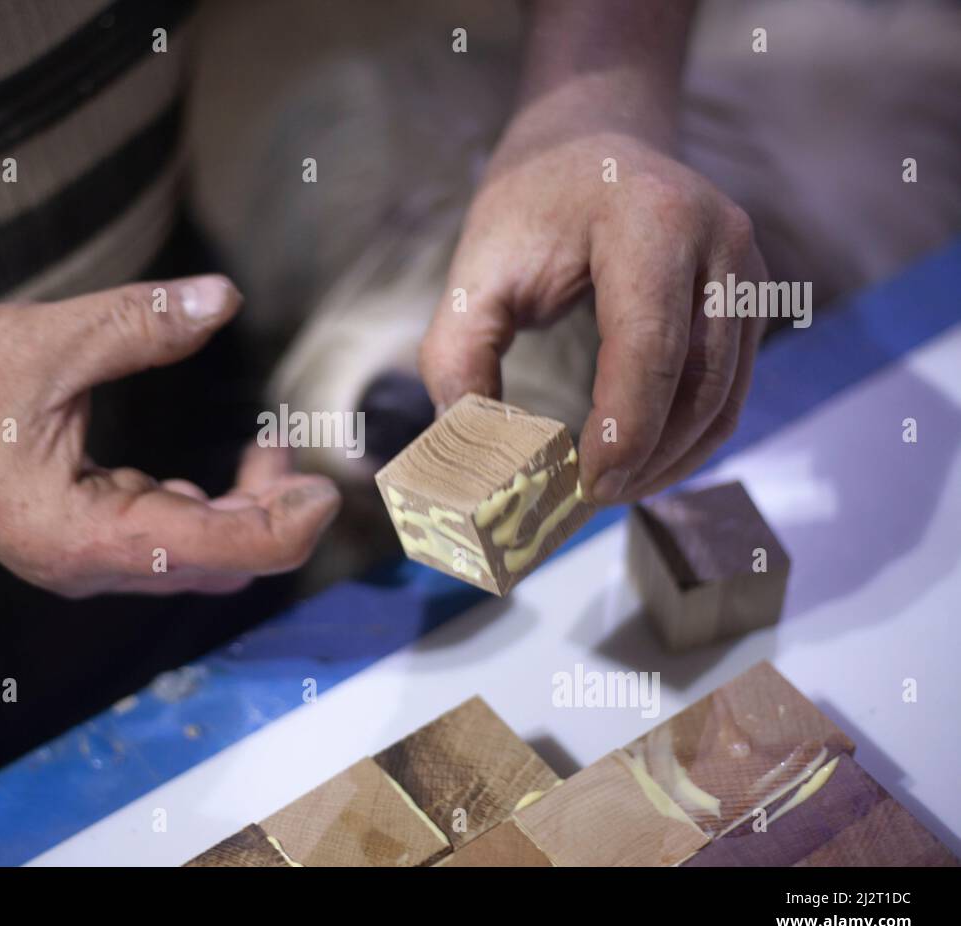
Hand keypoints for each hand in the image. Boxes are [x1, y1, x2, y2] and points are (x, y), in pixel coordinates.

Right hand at [0, 276, 339, 595]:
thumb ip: (142, 323)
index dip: (286, 523)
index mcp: (85, 535)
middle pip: (219, 567)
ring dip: (247, 515)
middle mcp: (92, 565)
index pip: (220, 552)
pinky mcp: (82, 544)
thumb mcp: (47, 341)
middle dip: (274, 515)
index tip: (326, 480)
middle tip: (300, 451)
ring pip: (199, 562)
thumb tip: (222, 297)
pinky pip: (169, 545)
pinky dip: (212, 514)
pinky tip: (224, 474)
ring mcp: (86, 561)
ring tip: (270, 452)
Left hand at [420, 96, 766, 503]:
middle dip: (646, 458)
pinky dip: (688, 436)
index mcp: (652, 222)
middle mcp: (720, 243)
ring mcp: (748, 271)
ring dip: (672, 459)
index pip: (651, 348)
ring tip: (609, 490)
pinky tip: (640, 460)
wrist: (590, 140)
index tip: (583, 487)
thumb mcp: (477, 271)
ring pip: (726, 397)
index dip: (623, 430)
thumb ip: (459, 358)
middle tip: (587, 501)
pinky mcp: (751, 299)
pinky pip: (731, 387)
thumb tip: (467, 451)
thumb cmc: (530, 205)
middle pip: (700, 383)